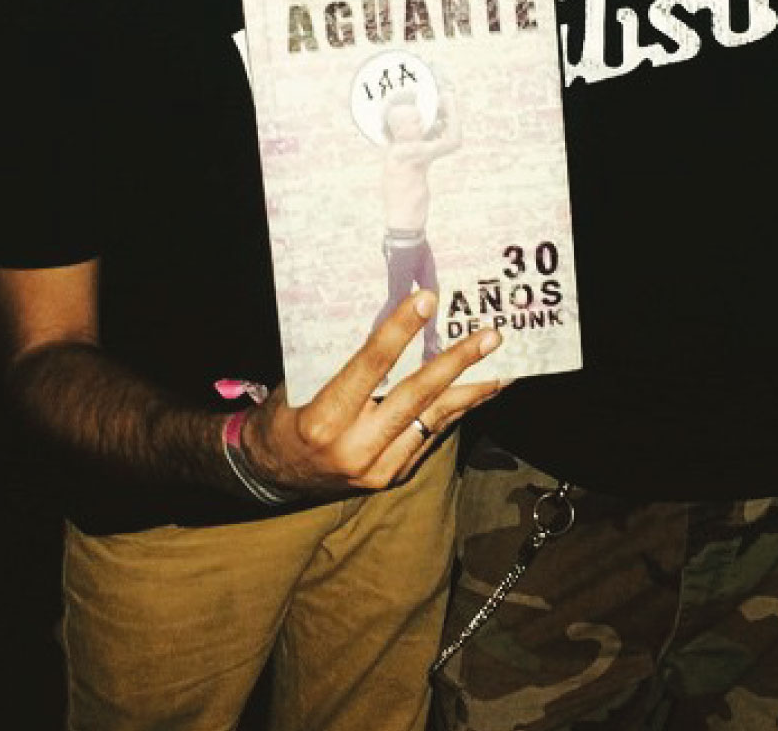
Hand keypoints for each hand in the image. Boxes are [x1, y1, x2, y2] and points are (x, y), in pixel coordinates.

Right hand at [242, 291, 501, 494]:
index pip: (371, 365)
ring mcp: (377, 468)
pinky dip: (456, 410)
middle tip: (490, 337)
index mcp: (324, 418)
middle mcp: (354, 447)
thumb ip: (343, 358)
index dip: (401, 330)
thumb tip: (393, 318)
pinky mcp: (392, 477)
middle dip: (457, 363)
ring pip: (434, 420)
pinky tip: (478, 390)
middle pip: (416, 396)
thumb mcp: (300, 380)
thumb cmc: (287, 412)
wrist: (274, 472)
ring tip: (503, 366)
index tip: (428, 300)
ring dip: (472, 390)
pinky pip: (431, 436)